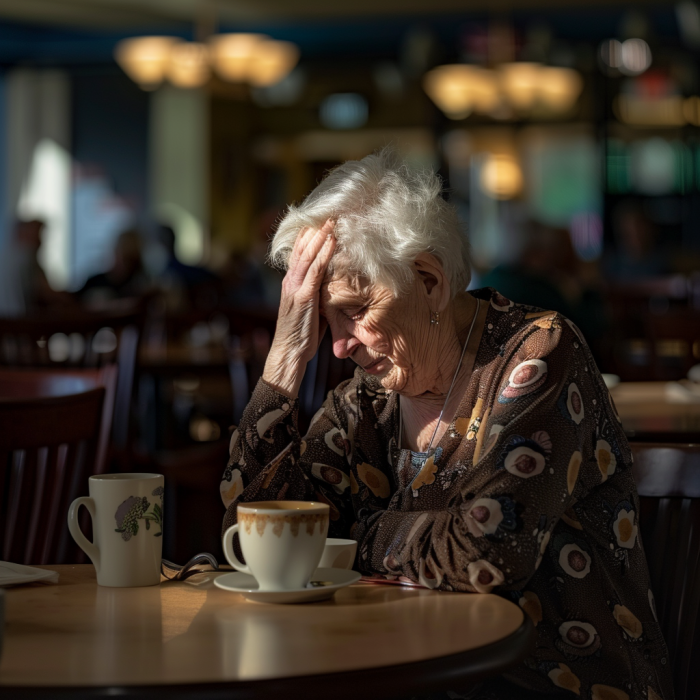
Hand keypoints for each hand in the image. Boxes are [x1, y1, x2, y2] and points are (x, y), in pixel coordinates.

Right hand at [263, 220, 336, 397]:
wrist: (288, 354)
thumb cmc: (301, 337)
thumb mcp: (311, 311)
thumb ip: (319, 296)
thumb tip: (334, 289)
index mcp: (291, 284)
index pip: (300, 253)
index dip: (310, 237)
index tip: (323, 222)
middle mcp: (291, 281)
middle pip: (303, 249)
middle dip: (316, 230)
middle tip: (330, 212)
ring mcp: (295, 287)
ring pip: (308, 255)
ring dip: (321, 235)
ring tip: (333, 219)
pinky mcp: (303, 296)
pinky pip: (315, 270)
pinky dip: (324, 253)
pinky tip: (332, 240)